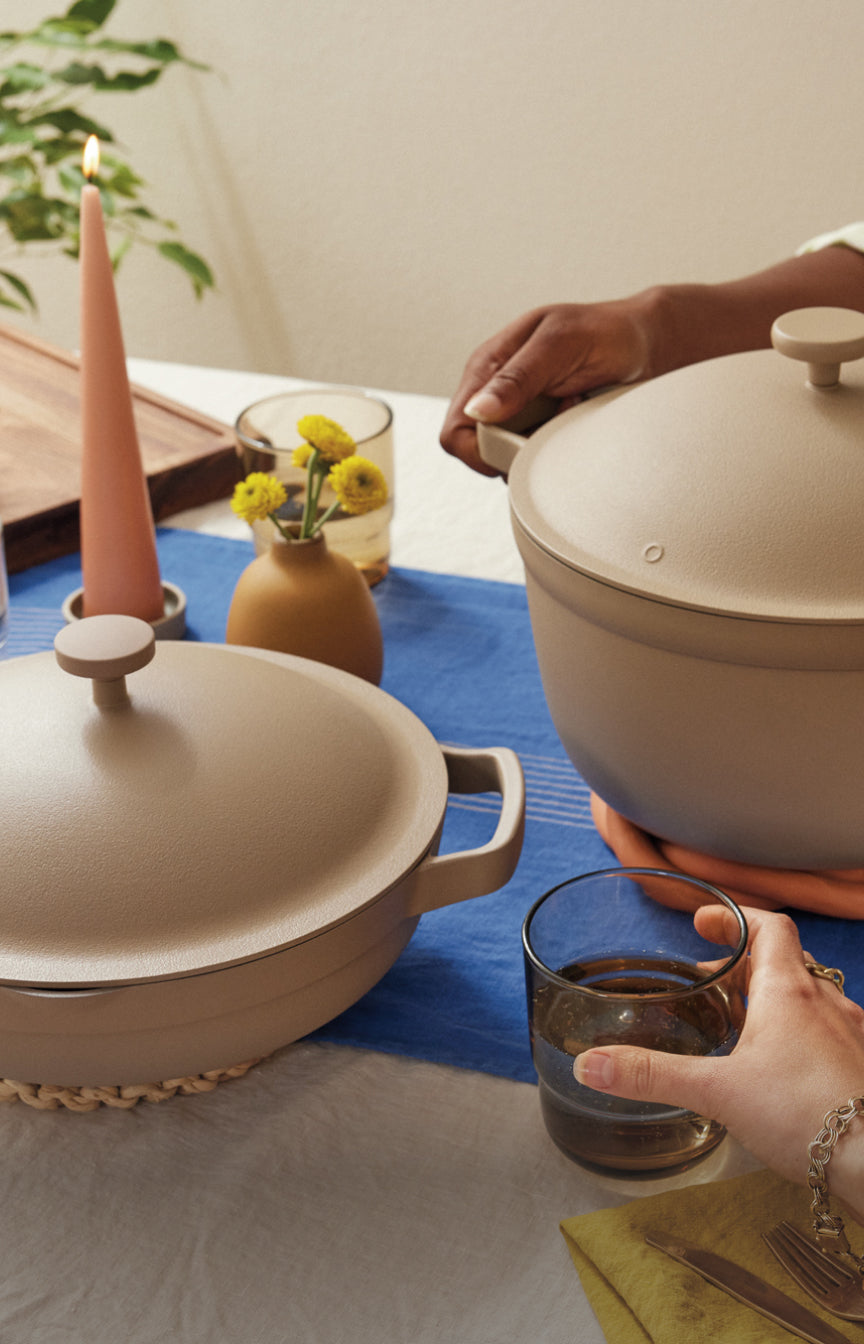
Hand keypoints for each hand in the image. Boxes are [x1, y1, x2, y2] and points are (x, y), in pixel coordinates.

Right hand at [439, 298, 654, 473]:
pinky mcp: (541, 428)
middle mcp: (497, 391)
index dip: (479, 450)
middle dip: (518, 447)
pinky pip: (535, 458)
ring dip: (541, 448)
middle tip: (555, 420)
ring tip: (569, 414)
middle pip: (481, 452)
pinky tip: (574, 422)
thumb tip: (477, 409)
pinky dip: (556, 449)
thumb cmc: (606, 331)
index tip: (517, 446)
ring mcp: (519, 413)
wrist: (645, 344)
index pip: (456, 430)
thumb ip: (518, 376)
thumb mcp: (561, 345)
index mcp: (488, 365)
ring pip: (509, 458)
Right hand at [573, 906, 863, 1195]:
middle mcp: (828, 1004)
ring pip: (812, 1004)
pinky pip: (830, 1042)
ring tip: (743, 1032)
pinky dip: (802, 1044)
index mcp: (790, 991)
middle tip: (711, 982)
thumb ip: (653, 1076)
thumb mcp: (718, 1092)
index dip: (735, 918)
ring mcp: (852, 1038)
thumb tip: (591, 1065)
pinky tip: (784, 1078)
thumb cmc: (807, 1114)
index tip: (704, 922)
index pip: (769, 927)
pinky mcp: (861, 1074)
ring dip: (776, 1007)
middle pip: (787, 965)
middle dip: (746, 968)